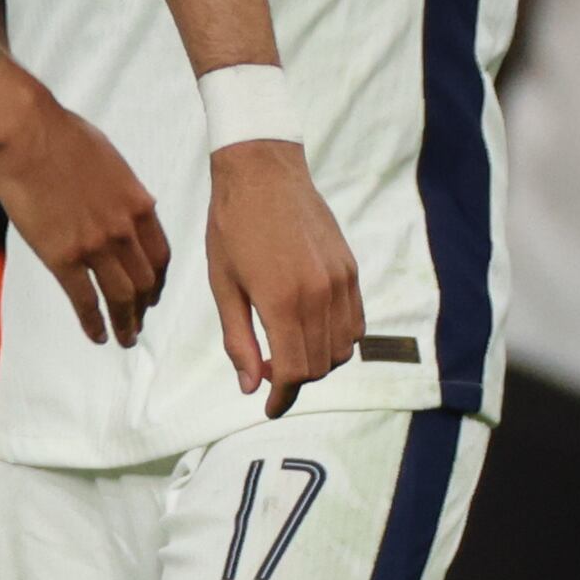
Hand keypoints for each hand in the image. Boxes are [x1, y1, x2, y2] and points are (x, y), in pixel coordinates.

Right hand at [0, 82, 172, 343]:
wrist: (29, 134)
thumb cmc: (64, 137)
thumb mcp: (112, 162)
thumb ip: (124, 193)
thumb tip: (125, 208)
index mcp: (139, 205)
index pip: (160, 256)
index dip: (158, 281)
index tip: (152, 293)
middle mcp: (124, 230)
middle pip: (144, 281)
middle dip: (144, 307)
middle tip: (138, 321)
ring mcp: (94, 246)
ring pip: (120, 297)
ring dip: (125, 323)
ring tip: (124, 338)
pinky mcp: (62, 256)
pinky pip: (84, 300)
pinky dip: (94, 322)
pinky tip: (97, 336)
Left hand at [200, 134, 363, 414]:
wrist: (262, 173)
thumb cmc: (232, 227)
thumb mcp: (223, 286)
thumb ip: (238, 340)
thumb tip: (251, 385)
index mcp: (281, 302)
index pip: (294, 372)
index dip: (281, 396)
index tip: (268, 405)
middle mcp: (319, 295)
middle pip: (319, 365)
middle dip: (295, 379)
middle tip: (269, 370)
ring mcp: (340, 281)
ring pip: (343, 348)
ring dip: (318, 360)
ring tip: (289, 347)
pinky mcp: (350, 269)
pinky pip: (356, 322)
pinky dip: (337, 337)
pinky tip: (310, 327)